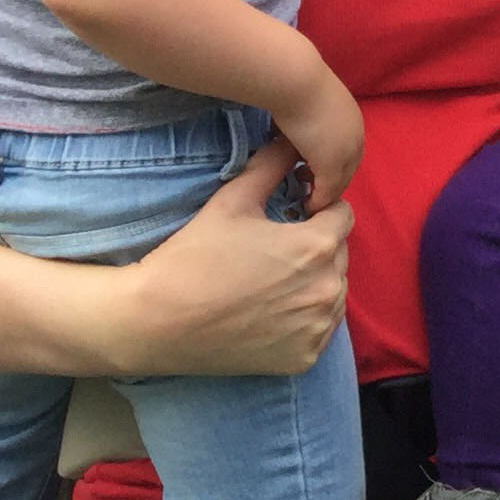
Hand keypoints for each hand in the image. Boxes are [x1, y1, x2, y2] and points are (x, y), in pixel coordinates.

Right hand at [118, 137, 351, 376]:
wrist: (157, 322)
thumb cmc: (194, 256)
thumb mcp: (233, 201)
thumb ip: (271, 166)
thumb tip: (291, 139)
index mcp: (318, 246)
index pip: (342, 215)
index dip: (317, 210)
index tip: (292, 215)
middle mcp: (328, 289)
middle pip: (339, 254)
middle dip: (317, 246)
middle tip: (275, 250)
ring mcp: (318, 329)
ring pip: (334, 293)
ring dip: (315, 282)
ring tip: (273, 280)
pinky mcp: (304, 359)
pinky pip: (320, 330)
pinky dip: (305, 320)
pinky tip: (272, 312)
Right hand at [275, 68, 364, 212]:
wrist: (298, 81)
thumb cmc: (295, 83)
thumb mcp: (306, 100)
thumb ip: (306, 114)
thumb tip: (291, 121)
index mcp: (351, 119)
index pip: (348, 150)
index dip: (333, 162)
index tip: (312, 169)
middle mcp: (355, 137)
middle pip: (348, 169)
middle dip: (330, 181)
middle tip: (307, 185)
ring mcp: (346, 152)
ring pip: (340, 182)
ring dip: (324, 191)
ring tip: (304, 194)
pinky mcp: (332, 165)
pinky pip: (328, 192)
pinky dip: (318, 202)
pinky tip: (306, 206)